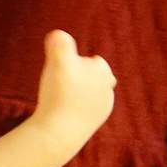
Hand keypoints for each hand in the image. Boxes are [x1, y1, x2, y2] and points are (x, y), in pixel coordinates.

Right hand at [30, 29, 115, 144]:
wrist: (60, 132)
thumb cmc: (60, 93)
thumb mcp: (58, 61)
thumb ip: (59, 43)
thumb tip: (57, 34)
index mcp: (103, 71)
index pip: (91, 60)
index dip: (75, 62)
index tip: (62, 69)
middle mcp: (108, 89)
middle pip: (93, 77)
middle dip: (81, 77)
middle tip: (61, 82)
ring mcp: (102, 108)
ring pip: (91, 94)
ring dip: (79, 93)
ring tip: (62, 97)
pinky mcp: (94, 124)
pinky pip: (86, 110)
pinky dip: (78, 108)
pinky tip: (65, 110)